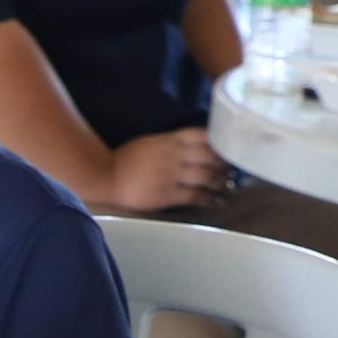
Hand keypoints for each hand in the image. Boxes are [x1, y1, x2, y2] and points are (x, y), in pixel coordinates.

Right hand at [97, 129, 225, 211]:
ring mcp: (172, 175)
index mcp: (170, 140)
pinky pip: (195, 195)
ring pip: (207, 177)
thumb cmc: (127, 159)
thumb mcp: (151, 142)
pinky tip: (216, 200)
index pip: (203, 136)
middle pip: (210, 156)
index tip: (226, 148)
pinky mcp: (168, 194)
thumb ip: (172, 143)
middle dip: (224, 164)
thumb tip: (194, 147)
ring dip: (221, 182)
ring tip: (226, 185)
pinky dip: (209, 198)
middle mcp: (174, 155)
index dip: (219, 142)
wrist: (106, 175)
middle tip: (231, 169)